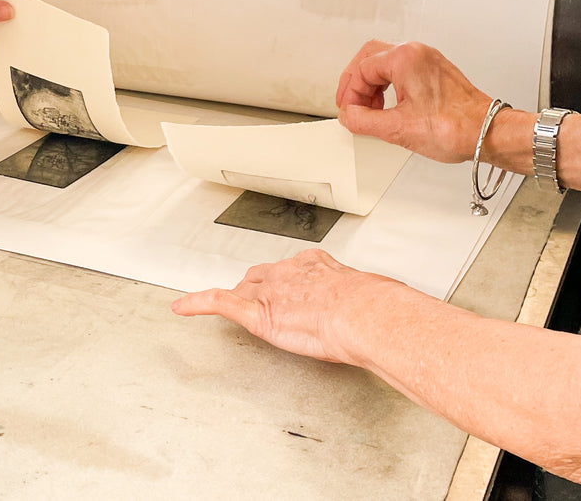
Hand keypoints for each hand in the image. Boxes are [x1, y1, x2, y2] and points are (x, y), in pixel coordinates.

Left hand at [171, 249, 394, 362]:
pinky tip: (180, 307)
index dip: (286, 283)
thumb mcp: (378, 295)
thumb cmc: (376, 306)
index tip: (290, 290)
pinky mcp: (256, 312)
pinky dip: (196, 304)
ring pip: (243, 290)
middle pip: (262, 277)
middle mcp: (290, 272)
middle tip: (260, 306)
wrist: (365, 314)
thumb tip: (400, 312)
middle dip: (258, 289)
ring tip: (223, 307)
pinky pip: (217, 303)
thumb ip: (375, 301)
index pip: (292, 270)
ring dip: (236, 300)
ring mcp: (271, 291)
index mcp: (317, 265)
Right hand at [334, 40, 491, 163]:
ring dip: (372, 83)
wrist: (486, 133)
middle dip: (356, 83)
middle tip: (351, 104)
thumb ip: (364, 121)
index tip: (351, 112)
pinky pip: (402, 69)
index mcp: (405, 59)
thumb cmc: (455, 127)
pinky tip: (388, 104)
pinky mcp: (435, 71)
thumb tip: (349, 116)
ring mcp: (427, 60)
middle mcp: (417, 53)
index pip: (362, 70)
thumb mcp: (398, 129)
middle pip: (370, 57)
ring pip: (385, 61)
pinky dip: (388, 84)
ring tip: (370, 108)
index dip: (351, 94)